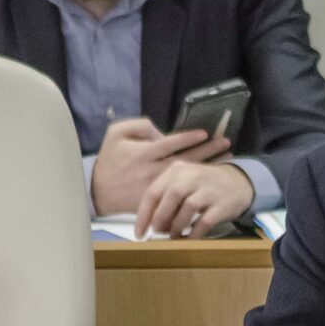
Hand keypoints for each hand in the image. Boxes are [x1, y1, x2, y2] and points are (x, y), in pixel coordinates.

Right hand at [90, 116, 225, 215]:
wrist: (97, 191)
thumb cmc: (108, 160)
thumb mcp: (116, 134)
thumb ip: (139, 126)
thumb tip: (160, 130)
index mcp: (144, 153)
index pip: (171, 142)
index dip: (189, 137)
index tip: (205, 132)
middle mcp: (153, 170)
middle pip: (186, 159)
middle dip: (208, 150)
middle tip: (226, 142)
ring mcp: (157, 186)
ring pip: (187, 176)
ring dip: (208, 166)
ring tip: (227, 158)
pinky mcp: (159, 200)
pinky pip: (181, 192)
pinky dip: (197, 186)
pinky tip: (211, 179)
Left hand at [135, 160, 254, 238]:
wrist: (239, 182)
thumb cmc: (202, 186)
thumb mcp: (182, 181)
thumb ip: (164, 196)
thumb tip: (149, 222)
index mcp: (177, 169)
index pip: (153, 191)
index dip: (144, 214)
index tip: (139, 233)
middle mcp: (193, 176)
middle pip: (170, 197)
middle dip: (160, 218)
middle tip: (158, 231)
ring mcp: (209, 189)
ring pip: (187, 208)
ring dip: (176, 226)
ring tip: (173, 235)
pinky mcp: (222, 204)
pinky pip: (205, 222)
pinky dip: (194, 234)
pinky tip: (189, 239)